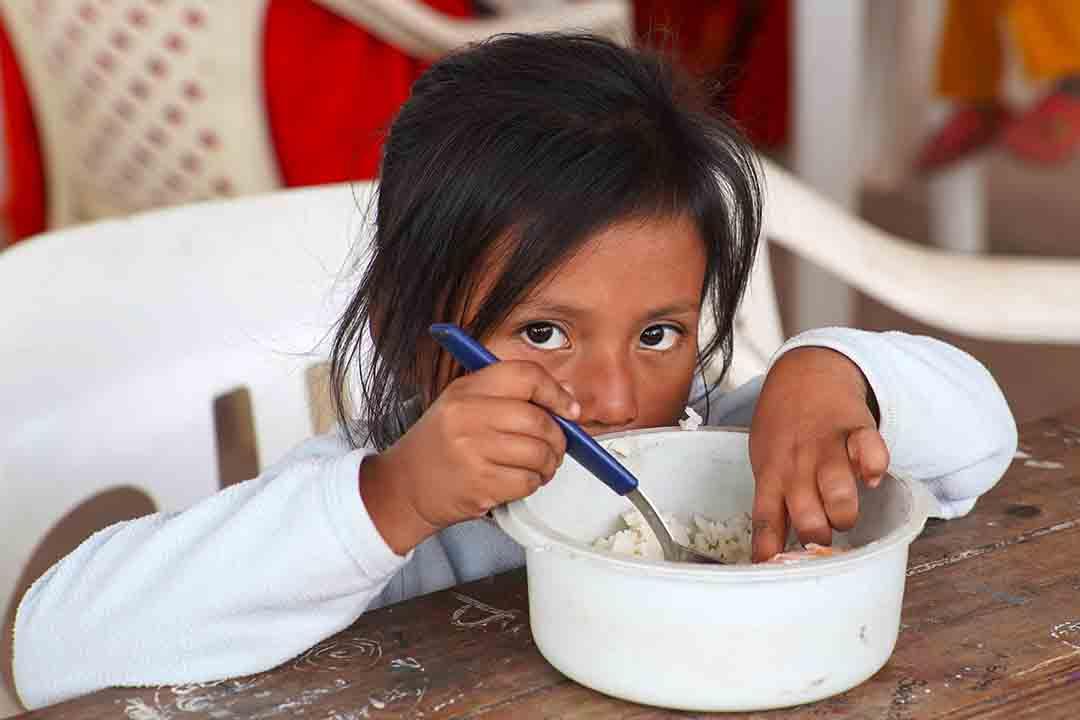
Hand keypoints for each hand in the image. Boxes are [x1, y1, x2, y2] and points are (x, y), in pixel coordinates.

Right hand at [359, 361, 579, 554]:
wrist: (405, 485)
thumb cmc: (440, 445)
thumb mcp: (463, 404)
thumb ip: (508, 396)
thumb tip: (563, 399)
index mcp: (467, 390)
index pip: (525, 376)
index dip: (556, 392)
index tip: (568, 409)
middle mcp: (467, 416)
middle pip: (538, 420)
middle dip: (558, 437)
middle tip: (556, 446)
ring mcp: (472, 452)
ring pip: (538, 454)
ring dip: (548, 464)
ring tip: (538, 466)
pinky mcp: (479, 485)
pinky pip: (527, 481)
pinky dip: (532, 483)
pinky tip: (518, 480)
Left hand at [748, 347, 889, 562]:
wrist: (804, 373)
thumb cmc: (782, 426)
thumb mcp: (765, 461)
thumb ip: (773, 502)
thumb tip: (768, 553)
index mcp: (771, 475)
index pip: (765, 520)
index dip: (771, 550)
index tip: (776, 571)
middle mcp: (797, 464)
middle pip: (807, 516)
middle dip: (818, 538)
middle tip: (823, 537)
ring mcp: (825, 446)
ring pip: (837, 492)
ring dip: (844, 513)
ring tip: (844, 515)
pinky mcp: (855, 428)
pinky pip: (870, 450)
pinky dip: (874, 466)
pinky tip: (871, 477)